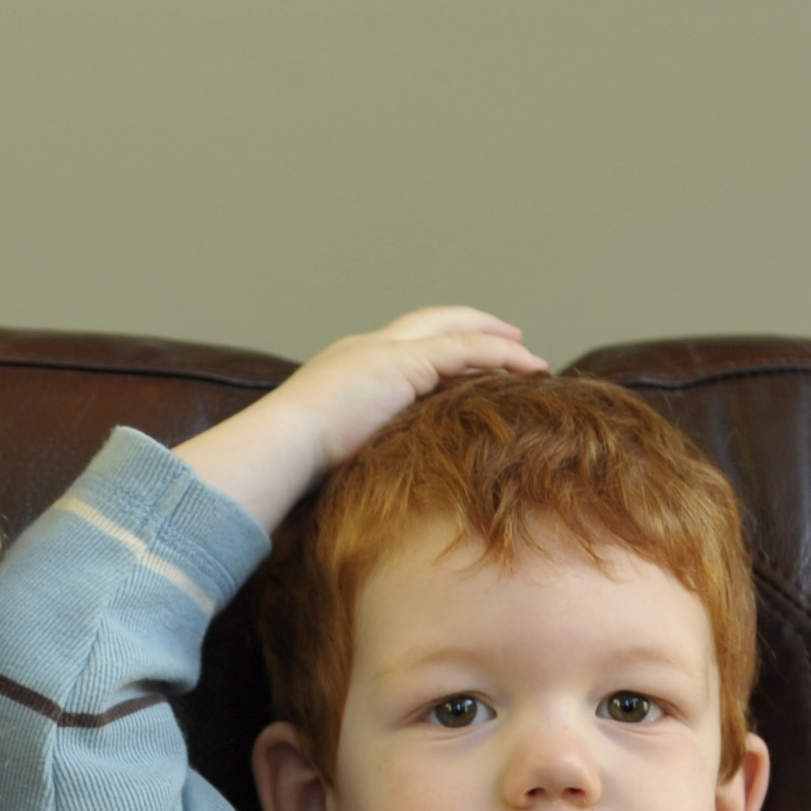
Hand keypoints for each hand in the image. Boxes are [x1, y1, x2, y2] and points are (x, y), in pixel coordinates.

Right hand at [175, 306, 548, 530]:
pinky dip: (499, 354)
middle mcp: (366, 348)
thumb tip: (376, 488)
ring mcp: (383, 350)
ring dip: (496, 340)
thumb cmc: (294, 466)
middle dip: (471, 325)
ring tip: (530, 357)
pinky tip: (527, 365)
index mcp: (347, 368)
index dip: (437, 349)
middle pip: (430, 321)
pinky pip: (463, 349)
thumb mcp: (335, 456)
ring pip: (453, 330)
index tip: (467, 364)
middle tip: (509, 337)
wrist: (279, 448)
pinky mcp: (401, 361)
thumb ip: (360, 455)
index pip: (401, 347)